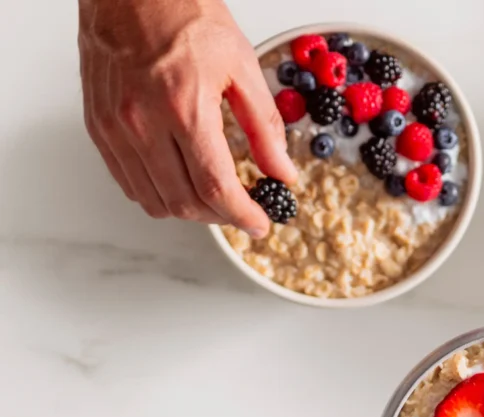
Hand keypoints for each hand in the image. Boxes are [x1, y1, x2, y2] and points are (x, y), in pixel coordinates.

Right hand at [78, 0, 296, 235]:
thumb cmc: (184, 14)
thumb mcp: (242, 65)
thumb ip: (264, 126)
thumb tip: (282, 172)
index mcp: (183, 107)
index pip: (215, 187)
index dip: (242, 216)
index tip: (260, 224)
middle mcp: (141, 123)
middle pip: (184, 202)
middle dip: (221, 216)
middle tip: (244, 209)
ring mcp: (114, 128)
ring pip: (153, 200)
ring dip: (189, 210)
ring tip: (215, 198)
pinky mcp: (98, 126)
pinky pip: (128, 182)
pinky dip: (157, 194)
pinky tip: (180, 182)